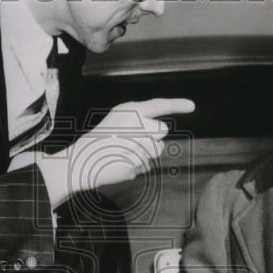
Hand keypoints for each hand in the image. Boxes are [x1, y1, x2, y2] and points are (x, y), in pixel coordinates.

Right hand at [38, 98, 194, 206]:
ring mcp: (135, 145)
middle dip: (153, 138)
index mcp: (129, 111)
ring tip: (124, 154)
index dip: (177, 105)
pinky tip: (120, 164)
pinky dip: (136, 168)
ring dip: (146, 155)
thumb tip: (160, 133)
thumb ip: (139, 122)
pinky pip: (146, 167)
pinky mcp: (134, 164)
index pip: (158, 105)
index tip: (192, 106)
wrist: (80, 161)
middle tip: (132, 142)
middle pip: (162, 131)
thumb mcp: (117, 121)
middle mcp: (134, 125)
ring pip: (157, 151)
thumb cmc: (99, 141)